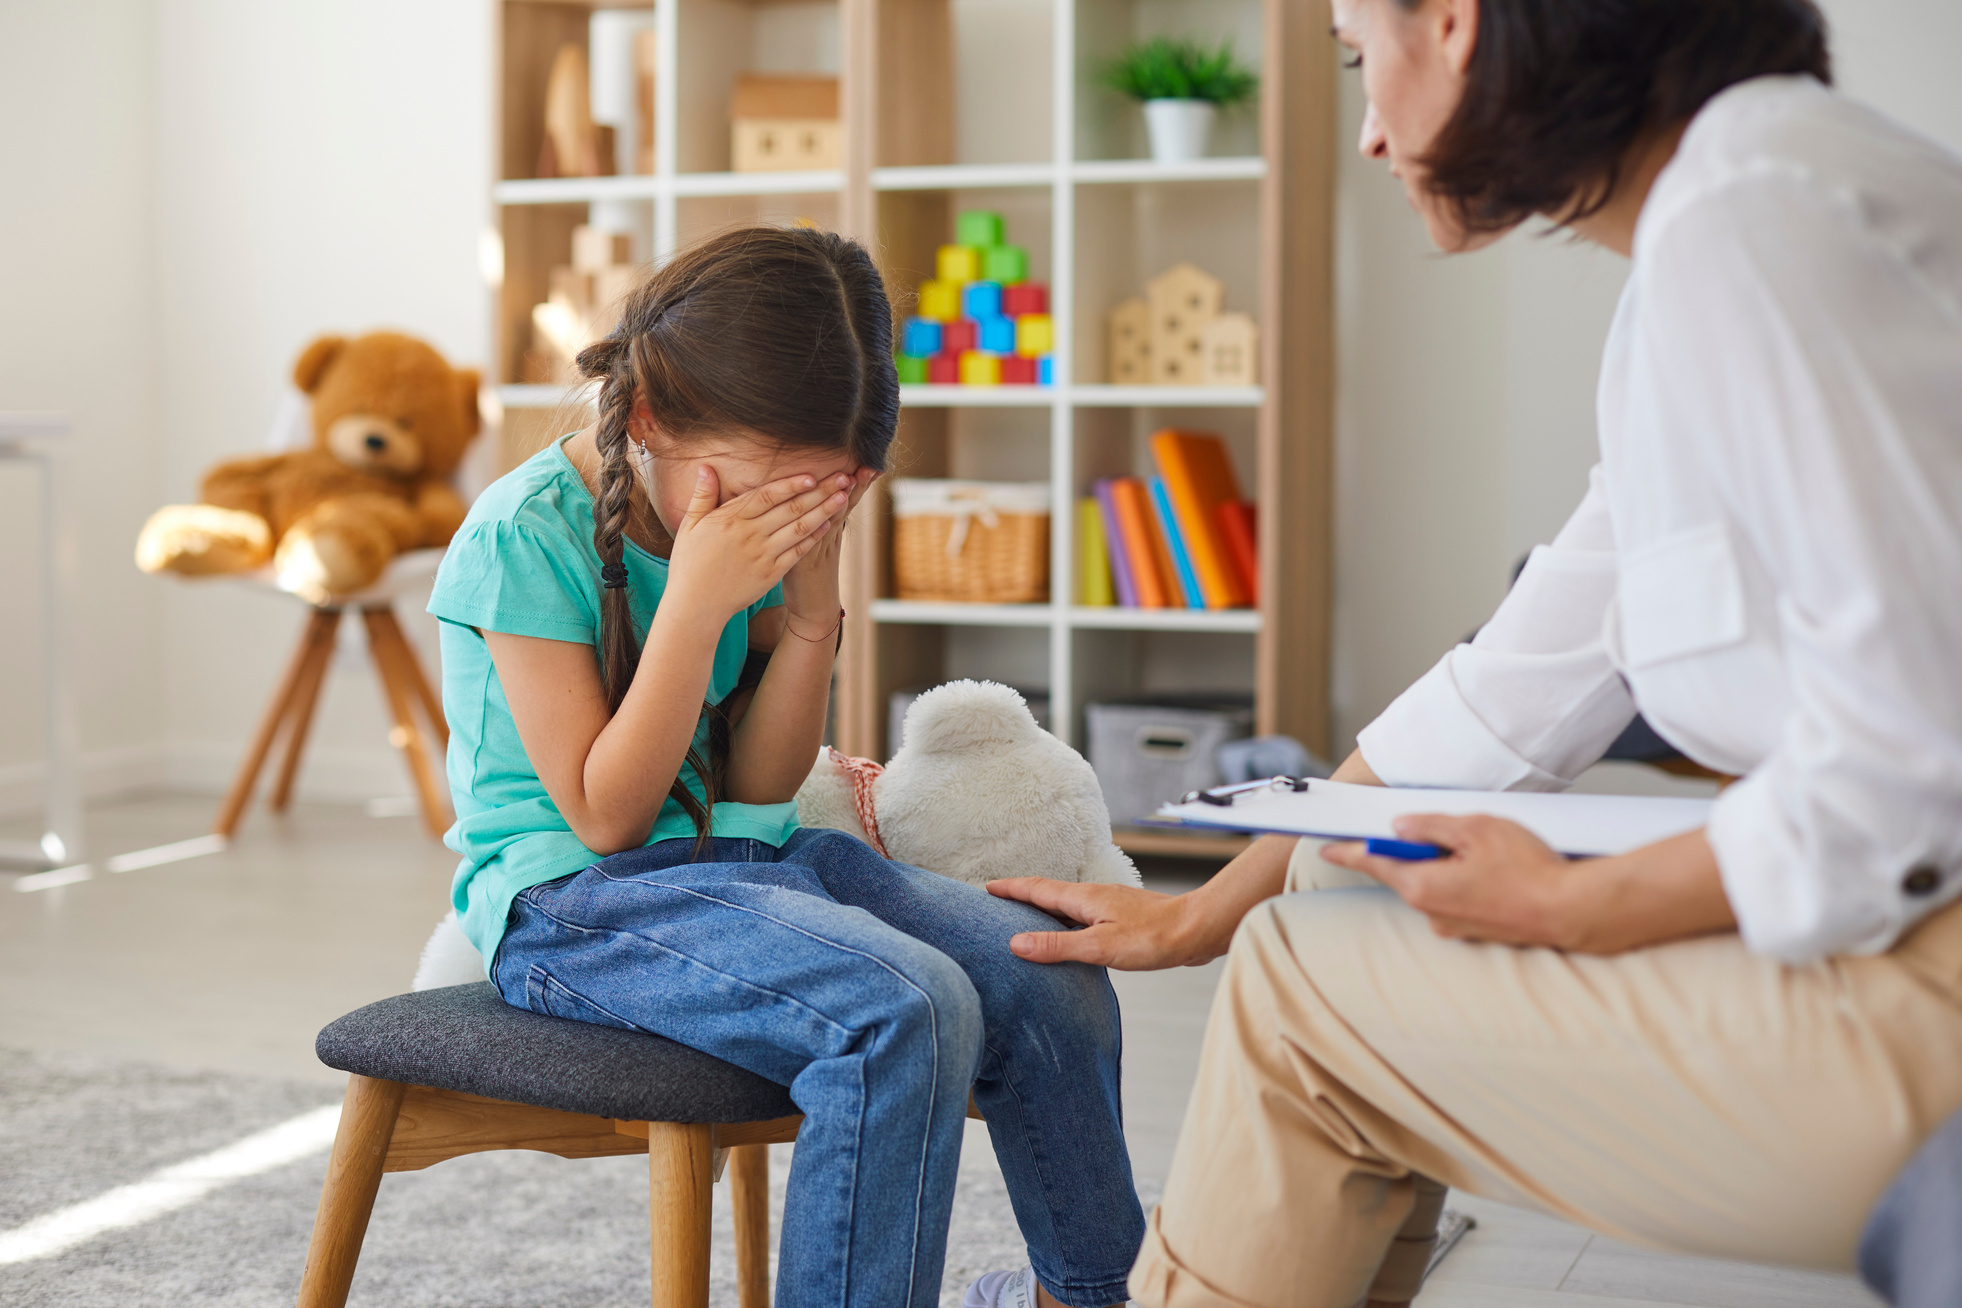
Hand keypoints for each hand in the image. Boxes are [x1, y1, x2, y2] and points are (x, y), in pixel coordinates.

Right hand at [664, 467, 848, 623]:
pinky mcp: (771, 573)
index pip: (767, 496)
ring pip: (800, 528)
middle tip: (842, 478)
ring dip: (824, 511)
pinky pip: (797, 552)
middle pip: (791, 508)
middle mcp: (751, 535)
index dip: (791, 484)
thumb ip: (702, 496)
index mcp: (731, 519)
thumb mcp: (689, 526)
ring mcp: (763, 555)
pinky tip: (828, 526)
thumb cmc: (689, 564)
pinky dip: (814, 538)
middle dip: (819, 492)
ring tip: (843, 497)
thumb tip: (705, 468)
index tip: (812, 475)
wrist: (695, 606)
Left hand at [780, 467, 877, 627]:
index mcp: (829, 530)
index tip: (870, 463)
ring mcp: (818, 549)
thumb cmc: (809, 575)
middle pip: (845, 506)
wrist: (813, 609)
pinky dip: (817, 528)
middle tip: (870, 465)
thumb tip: (814, 498)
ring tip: (850, 480)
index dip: (858, 483)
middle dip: (857, 485)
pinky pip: (811, 541)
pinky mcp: (805, 562)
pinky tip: (822, 517)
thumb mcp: (814, 544)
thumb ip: (815, 522)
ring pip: (832, 520)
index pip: (846, 501)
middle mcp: (828, 536)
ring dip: (841, 500)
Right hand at [987, 878, 1219, 970]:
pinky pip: (1083, 917)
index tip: (986, 887)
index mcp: (1084, 898)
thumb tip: (1015, 943)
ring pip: (1067, 905)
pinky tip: (1070, 937)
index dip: (1010, 888)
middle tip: (997, 902)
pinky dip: (1066, 922)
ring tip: (1025, 920)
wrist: (1196, 931)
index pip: (1037, 888)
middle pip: (1049, 893)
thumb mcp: (1099, 946)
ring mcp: (1109, 906)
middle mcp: (1094, 896)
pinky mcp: (1123, 919)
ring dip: (1044, 909)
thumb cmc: (1154, 938)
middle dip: (1021, 896)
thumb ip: (1057, 945)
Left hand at [1319, 814, 1582, 947]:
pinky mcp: (1475, 930)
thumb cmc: (1529, 871)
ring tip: (1486, 850)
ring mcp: (1453, 926)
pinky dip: (1466, 880)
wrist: (1572, 911)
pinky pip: (1458, 897)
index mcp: (1422, 886)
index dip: (1349, 851)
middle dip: (1418, 849)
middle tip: (1442, 830)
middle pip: (1407, 872)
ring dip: (1448, 864)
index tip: (1327, 846)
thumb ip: (1432, 825)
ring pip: (1436, 883)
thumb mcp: (1476, 829)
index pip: (1373, 863)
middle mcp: (1431, 912)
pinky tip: (1495, 870)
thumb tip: (1404, 826)